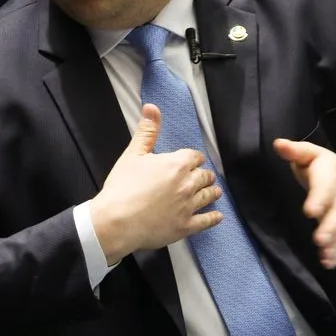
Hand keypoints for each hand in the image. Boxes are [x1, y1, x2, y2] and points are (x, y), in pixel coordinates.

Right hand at [90, 104, 223, 264]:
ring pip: (208, 196)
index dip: (193, 158)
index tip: (193, 161)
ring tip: (215, 191)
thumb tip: (152, 108)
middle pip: (204, 176)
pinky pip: (206, 221)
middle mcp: (187, 184)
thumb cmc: (122, 188)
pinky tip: (218, 216)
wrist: (117, 220)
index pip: (194, 157)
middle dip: (204, 175)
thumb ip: (147, 131)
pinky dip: (213, 218)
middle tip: (204, 176)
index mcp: (176, 165)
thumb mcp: (133, 154)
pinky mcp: (185, 226)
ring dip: (212, 192)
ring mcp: (188, 206)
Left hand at [272, 140, 335, 268]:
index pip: (325, 187)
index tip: (310, 212)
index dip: (319, 199)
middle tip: (320, 240)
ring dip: (335, 244)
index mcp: (331, 175)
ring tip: (325, 256)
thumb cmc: (323, 168)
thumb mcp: (311, 154)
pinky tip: (329, 263)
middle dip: (330, 226)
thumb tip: (278, 144)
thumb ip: (295, 151)